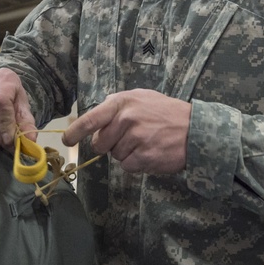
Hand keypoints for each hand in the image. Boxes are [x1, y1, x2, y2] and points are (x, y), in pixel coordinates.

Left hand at [63, 89, 190, 173]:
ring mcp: (135, 138)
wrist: (196, 129)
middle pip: (100, 144)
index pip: (90, 119)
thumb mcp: (141, 98)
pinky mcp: (144, 156)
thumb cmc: (166, 113)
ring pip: (115, 156)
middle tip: (130, 138)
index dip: (75, 132)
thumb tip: (93, 121)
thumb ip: (116, 106)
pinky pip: (127, 166)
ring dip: (127, 154)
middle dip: (110, 145)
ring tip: (146, 143)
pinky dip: (136, 164)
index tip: (67, 140)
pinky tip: (150, 153)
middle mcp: (126, 119)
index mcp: (122, 102)